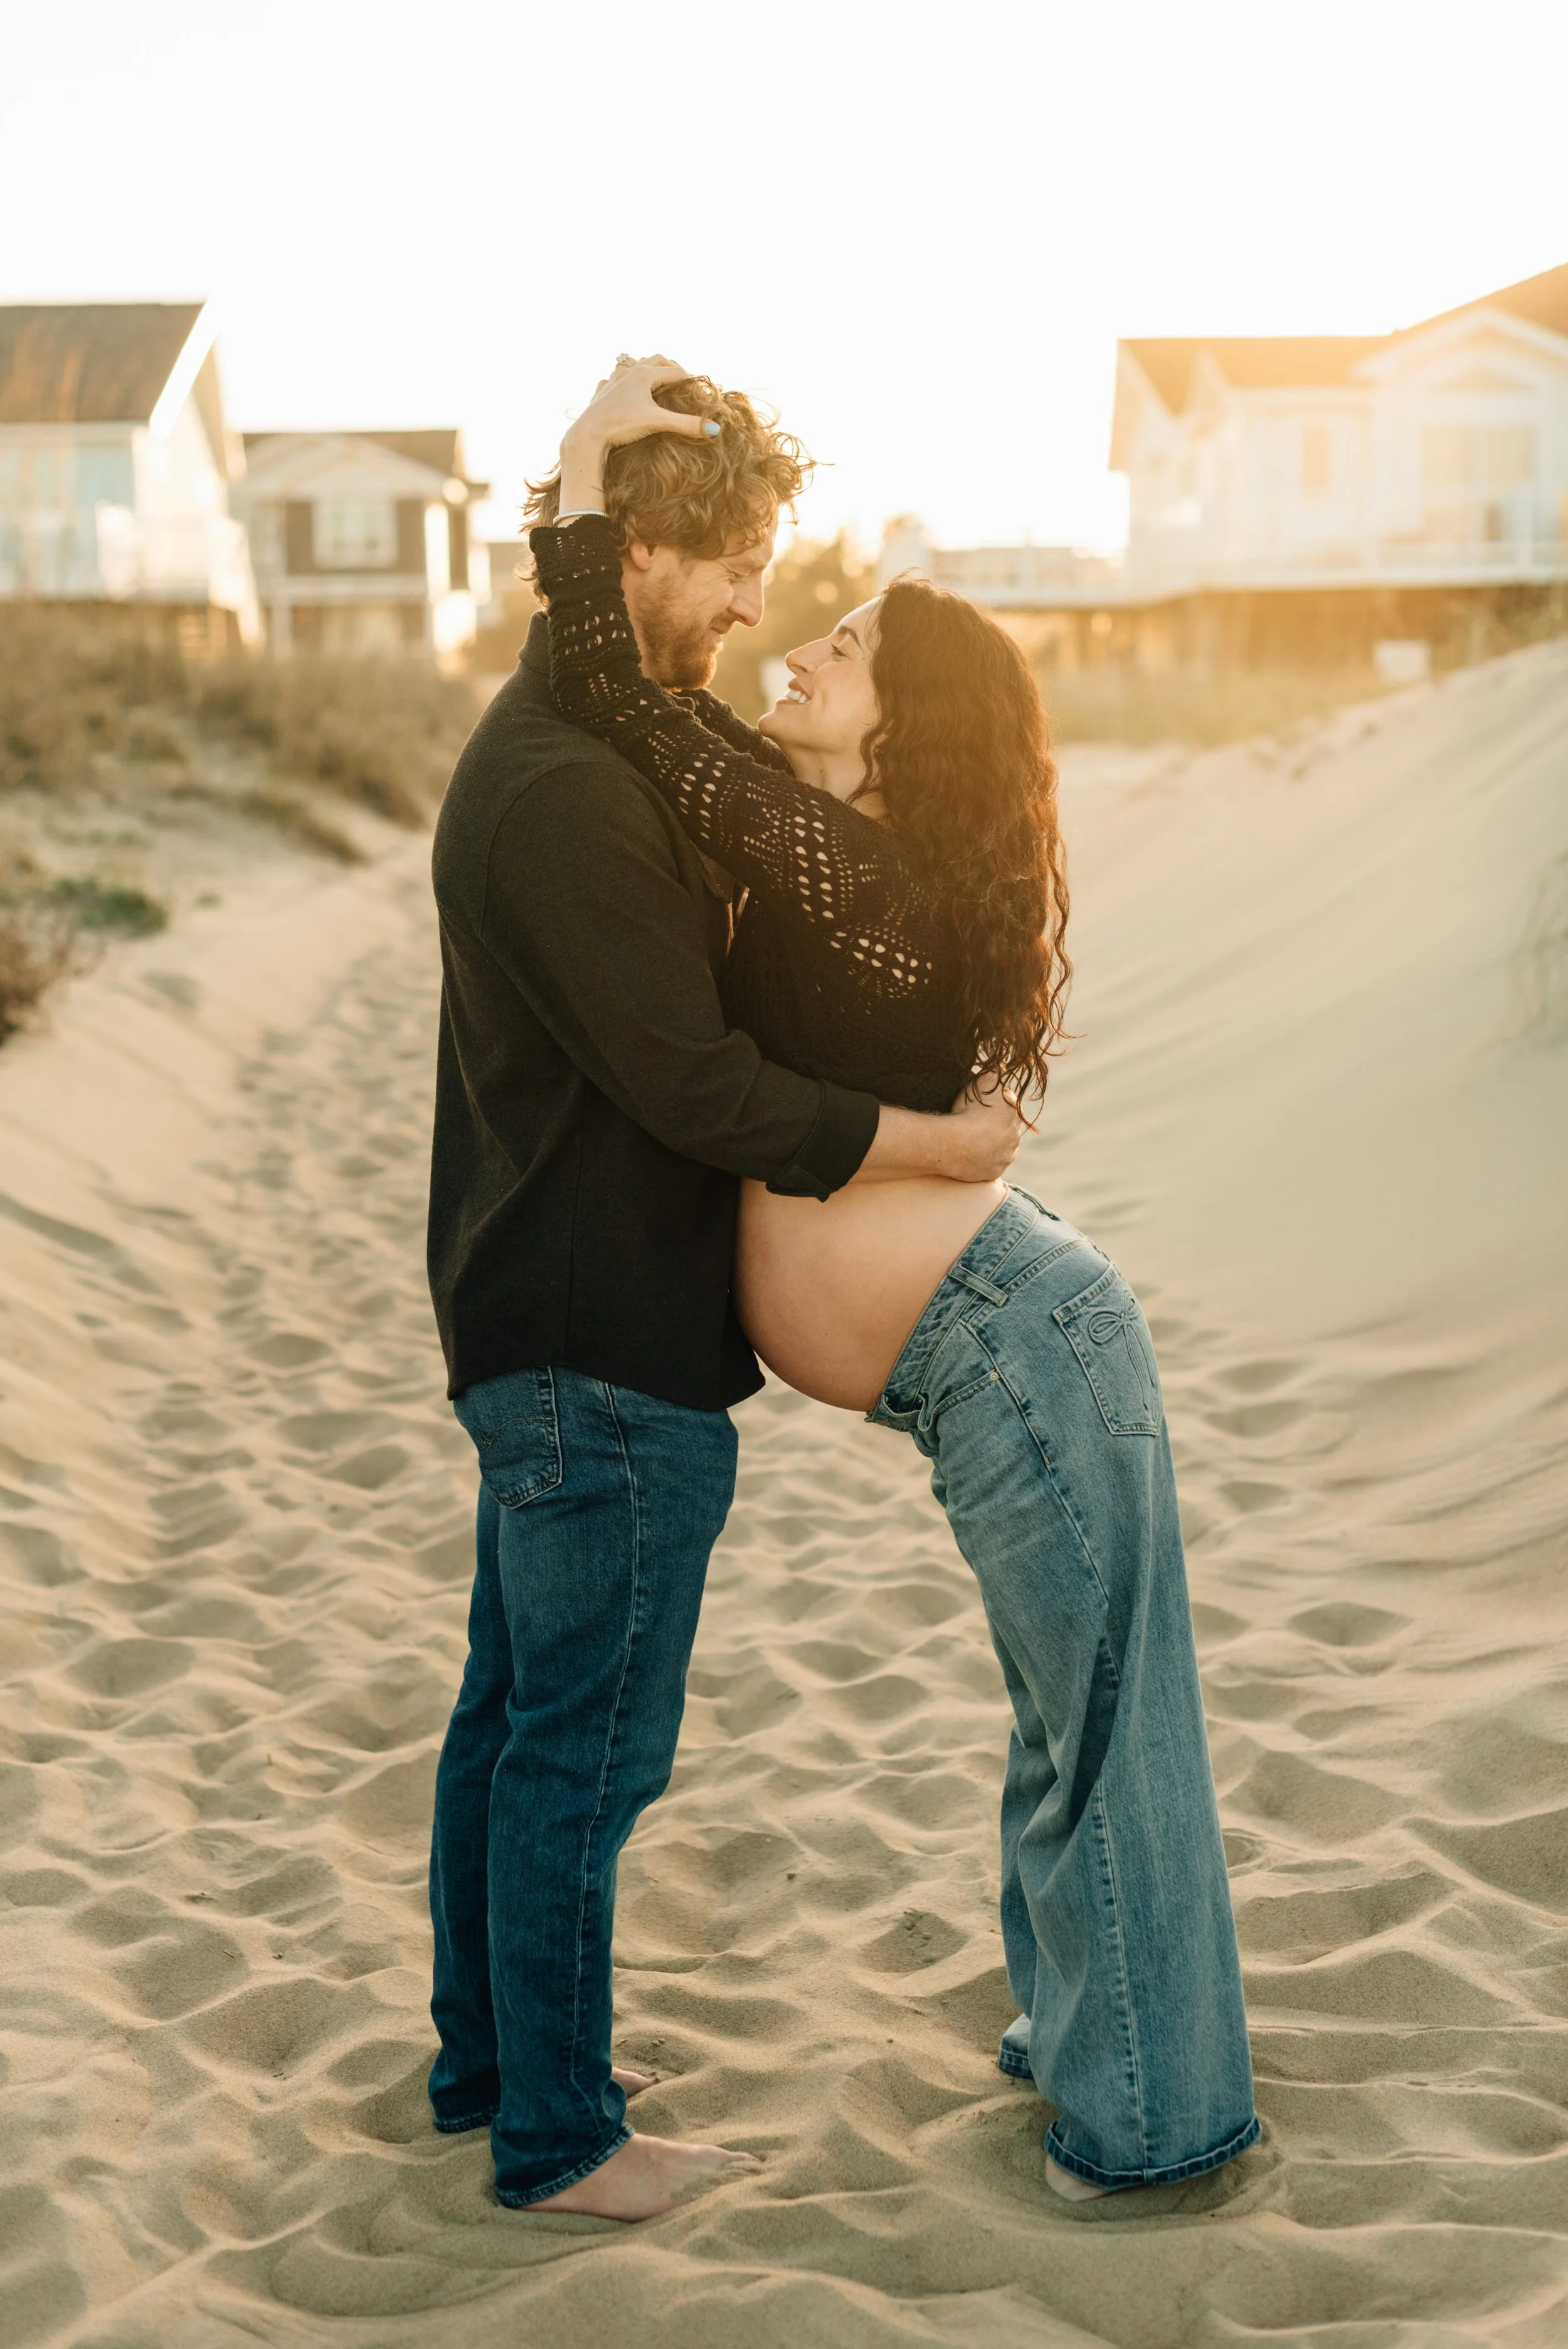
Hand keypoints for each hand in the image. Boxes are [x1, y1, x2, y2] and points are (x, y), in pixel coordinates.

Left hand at [561, 355, 714, 469]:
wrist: (588, 433)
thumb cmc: (622, 425)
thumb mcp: (658, 423)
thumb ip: (687, 425)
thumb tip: (716, 430)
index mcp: (645, 374)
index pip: (675, 371)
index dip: (690, 378)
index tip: (699, 388)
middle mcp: (629, 371)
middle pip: (655, 359)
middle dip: (670, 366)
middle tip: (680, 378)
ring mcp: (613, 379)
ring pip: (632, 363)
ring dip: (645, 367)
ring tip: (653, 377)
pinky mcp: (601, 391)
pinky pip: (612, 377)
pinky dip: (621, 379)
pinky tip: (622, 388)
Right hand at [944, 1076, 1023, 1182]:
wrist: (957, 1143)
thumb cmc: (969, 1110)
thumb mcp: (984, 1080)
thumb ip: (997, 1070)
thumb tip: (1002, 1065)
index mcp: (1014, 1113)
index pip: (1008, 1106)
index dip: (994, 1105)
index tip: (980, 1107)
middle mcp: (1015, 1137)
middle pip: (1005, 1129)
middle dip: (994, 1127)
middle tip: (973, 1124)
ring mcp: (1005, 1157)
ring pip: (999, 1149)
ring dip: (989, 1145)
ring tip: (969, 1141)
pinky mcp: (994, 1174)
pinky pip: (989, 1166)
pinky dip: (981, 1162)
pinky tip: (968, 1156)